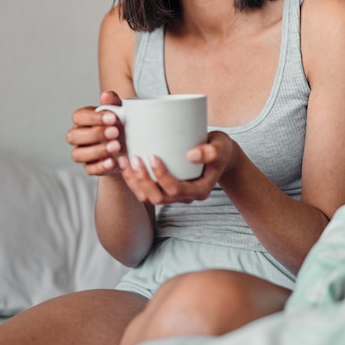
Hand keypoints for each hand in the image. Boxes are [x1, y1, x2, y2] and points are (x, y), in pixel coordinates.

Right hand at [66, 90, 125, 175]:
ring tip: (116, 146)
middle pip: (74, 136)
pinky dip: (102, 166)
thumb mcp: (120, 113)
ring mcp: (82, 154)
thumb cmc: (121, 125)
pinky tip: (114, 161)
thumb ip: (113, 103)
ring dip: (98, 150)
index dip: (93, 118)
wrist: (129, 146)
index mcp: (83, 120)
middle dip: (95, 134)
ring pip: (78, 154)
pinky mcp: (90, 168)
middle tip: (115, 132)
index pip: (79, 117)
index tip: (112, 118)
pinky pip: (90, 169)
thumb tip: (106, 95)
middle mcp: (78, 137)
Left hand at [117, 130, 240, 204]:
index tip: (153, 156)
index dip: (161, 176)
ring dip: (134, 181)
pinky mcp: (165, 187)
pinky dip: (133, 179)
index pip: (176, 190)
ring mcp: (173, 194)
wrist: (218, 153)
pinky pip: (145, 190)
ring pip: (148, 197)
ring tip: (124, 160)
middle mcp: (185, 196)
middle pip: (158, 197)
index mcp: (199, 190)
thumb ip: (211, 151)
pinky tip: (125, 162)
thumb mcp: (220, 147)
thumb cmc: (220, 148)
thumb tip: (191, 155)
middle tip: (134, 158)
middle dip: (143, 180)